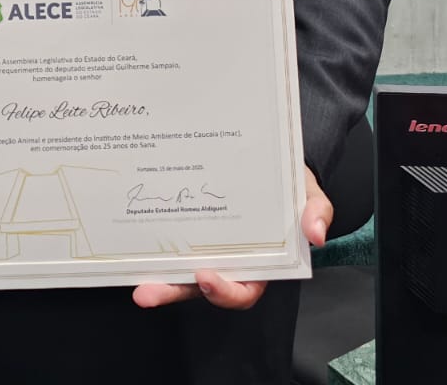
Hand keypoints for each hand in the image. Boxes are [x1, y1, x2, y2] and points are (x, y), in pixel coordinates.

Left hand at [131, 169, 331, 310]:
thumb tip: (315, 233)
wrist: (266, 153)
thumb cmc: (288, 181)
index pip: (242, 288)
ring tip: (134, 283)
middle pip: (199, 286)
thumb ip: (316, 210)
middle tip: (148, 292)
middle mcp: (226, 258)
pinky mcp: (184, 226)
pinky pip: (166, 242)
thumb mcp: (308, 191)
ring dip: (155, 280)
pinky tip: (129, 244)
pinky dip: (149, 247)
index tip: (205, 276)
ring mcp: (202, 244)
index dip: (224, 290)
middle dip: (172, 292)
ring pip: (177, 270)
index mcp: (259, 260)